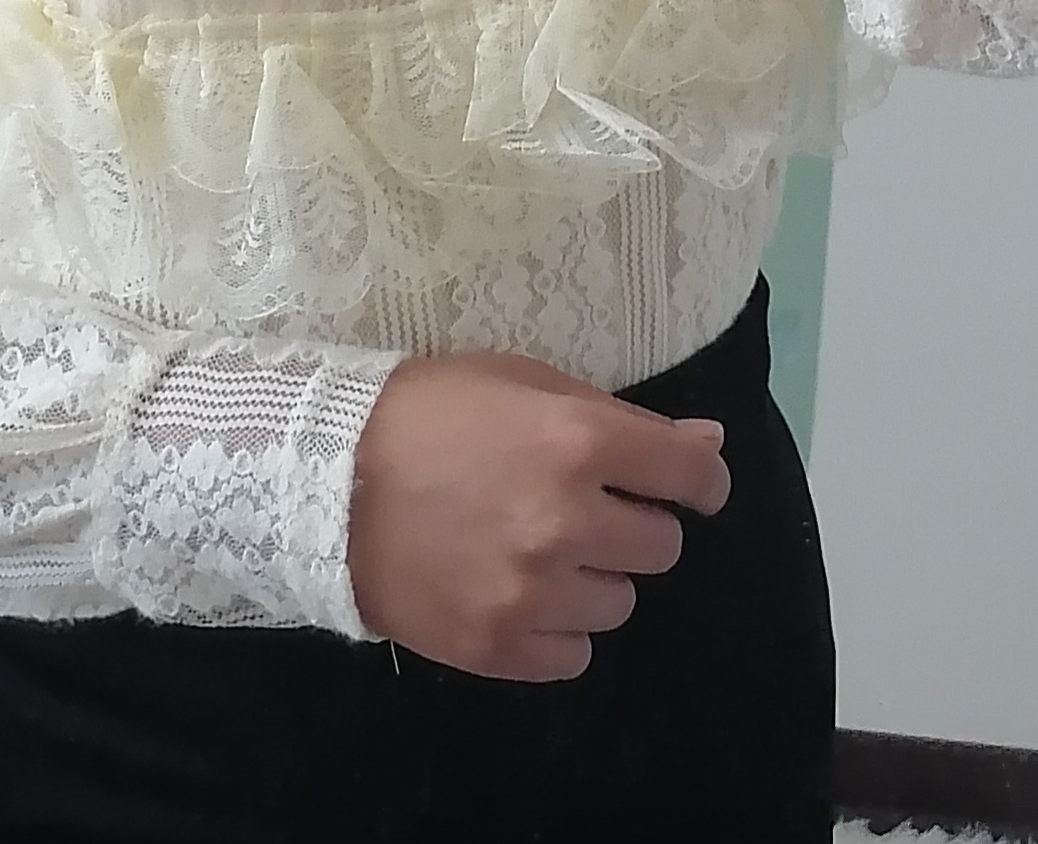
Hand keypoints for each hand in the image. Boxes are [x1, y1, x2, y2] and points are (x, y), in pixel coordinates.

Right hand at [346, 350, 728, 679]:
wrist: (329, 482)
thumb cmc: (433, 412)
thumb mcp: (524, 383)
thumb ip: (622, 421)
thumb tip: (709, 447)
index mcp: (577, 442)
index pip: (691, 476)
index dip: (701, 479)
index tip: (689, 485)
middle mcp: (567, 522)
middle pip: (662, 546)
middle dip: (634, 525)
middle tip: (583, 509)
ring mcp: (533, 592)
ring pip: (620, 604)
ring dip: (594, 578)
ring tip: (538, 549)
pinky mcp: (499, 646)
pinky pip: (574, 654)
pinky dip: (558, 627)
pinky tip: (520, 592)